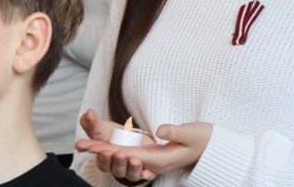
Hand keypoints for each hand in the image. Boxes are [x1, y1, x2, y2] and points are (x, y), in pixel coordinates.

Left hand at [75, 110, 211, 183]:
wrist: (212, 146)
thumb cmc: (203, 138)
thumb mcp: (191, 133)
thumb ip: (175, 131)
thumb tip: (160, 130)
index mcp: (161, 159)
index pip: (131, 156)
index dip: (112, 152)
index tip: (95, 147)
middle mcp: (154, 162)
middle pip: (123, 158)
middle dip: (101, 152)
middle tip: (81, 145)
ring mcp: (154, 159)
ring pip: (124, 157)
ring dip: (105, 152)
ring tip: (86, 145)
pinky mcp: (154, 155)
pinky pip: (131, 155)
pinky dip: (116, 152)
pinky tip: (105, 150)